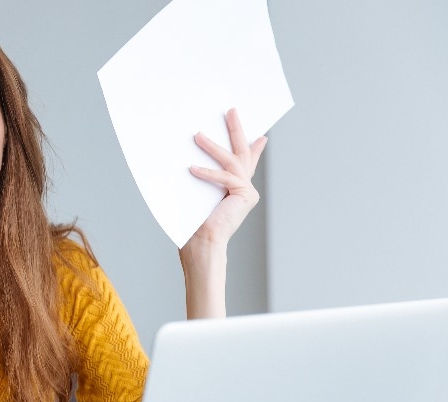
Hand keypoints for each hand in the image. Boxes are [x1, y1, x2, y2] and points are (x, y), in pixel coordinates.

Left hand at [186, 108, 267, 249]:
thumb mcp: (197, 193)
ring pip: (231, 161)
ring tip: (197, 135)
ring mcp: (247, 191)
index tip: (259, 133)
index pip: (244, 161)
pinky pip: (224, 177)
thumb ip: (201, 176)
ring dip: (213, 146)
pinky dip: (207, 173)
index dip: (252, 146)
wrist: (202, 245)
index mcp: (236, 189)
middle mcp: (245, 188)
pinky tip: (192, 169)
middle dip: (236, 130)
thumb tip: (188, 158)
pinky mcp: (244, 195)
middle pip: (241, 152)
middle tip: (231, 111)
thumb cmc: (194, 224)